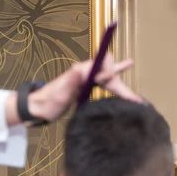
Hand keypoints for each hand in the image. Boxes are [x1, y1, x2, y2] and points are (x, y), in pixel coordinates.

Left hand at [8, 52, 141, 124]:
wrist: (39, 108)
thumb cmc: (49, 101)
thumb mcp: (59, 92)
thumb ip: (70, 79)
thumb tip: (79, 68)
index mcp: (82, 71)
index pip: (103, 67)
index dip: (112, 72)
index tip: (117, 78)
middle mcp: (86, 72)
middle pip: (110, 74)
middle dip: (124, 85)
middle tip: (137, 100)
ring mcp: (87, 80)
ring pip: (110, 79)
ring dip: (123, 87)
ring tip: (137, 93)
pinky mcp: (86, 87)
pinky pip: (105, 85)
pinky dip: (116, 89)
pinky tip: (123, 90)